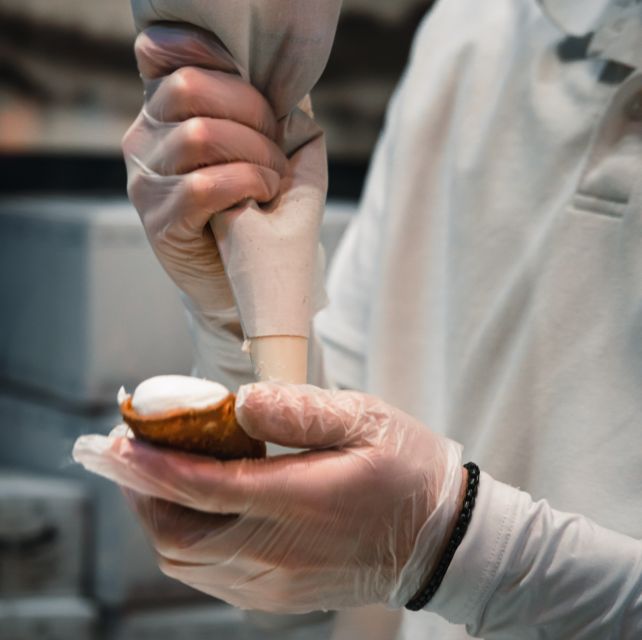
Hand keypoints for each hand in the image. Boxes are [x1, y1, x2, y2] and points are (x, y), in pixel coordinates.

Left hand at [73, 384, 463, 612]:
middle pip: (177, 534)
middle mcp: (276, 553)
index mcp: (297, 503)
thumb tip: (241, 403)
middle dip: (140, 492)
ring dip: (159, 517)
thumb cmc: (406, 472)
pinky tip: (194, 511)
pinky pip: (209, 576)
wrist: (441, 541)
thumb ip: (300, 411)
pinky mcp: (279, 596)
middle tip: (129, 453)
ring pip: (185, 561)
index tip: (118, 439)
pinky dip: (186, 542)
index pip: (200, 487)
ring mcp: (274, 583)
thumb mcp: (365, 421)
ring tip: (154, 477)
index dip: (150, 463)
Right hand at [122, 25, 287, 328]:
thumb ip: (269, 118)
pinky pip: (203, 184)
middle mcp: (144, 140)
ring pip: (200, 135)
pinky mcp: (158, 221)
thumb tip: (295, 86)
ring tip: (274, 179)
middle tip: (277, 145)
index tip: (257, 90)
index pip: (166, 57)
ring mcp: (145, 181)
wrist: (237, 282)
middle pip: (190, 88)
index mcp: (164, 115)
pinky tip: (263, 196)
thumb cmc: (254, 214)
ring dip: (256, 154)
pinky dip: (246, 183)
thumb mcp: (264, 156)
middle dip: (251, 110)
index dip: (213, 59)